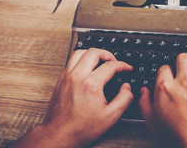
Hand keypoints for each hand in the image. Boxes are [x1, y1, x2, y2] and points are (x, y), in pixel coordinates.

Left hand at [10, 48, 133, 147]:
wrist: (59, 134)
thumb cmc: (81, 128)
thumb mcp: (111, 117)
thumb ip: (124, 99)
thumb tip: (127, 88)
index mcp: (91, 84)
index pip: (110, 66)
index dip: (122, 65)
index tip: (126, 68)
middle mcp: (77, 77)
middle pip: (94, 52)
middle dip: (107, 54)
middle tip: (114, 61)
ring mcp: (67, 77)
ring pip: (79, 53)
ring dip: (92, 53)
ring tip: (100, 60)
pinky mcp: (60, 80)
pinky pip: (71, 61)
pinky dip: (81, 60)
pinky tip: (87, 67)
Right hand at [139, 53, 186, 147]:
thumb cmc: (177, 136)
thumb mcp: (152, 121)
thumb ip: (145, 103)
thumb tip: (144, 91)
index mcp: (165, 88)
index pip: (164, 67)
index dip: (166, 72)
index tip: (169, 78)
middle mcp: (183, 82)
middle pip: (183, 57)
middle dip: (182, 63)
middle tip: (183, 70)